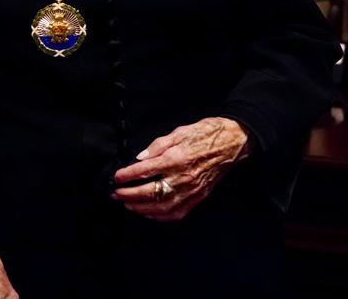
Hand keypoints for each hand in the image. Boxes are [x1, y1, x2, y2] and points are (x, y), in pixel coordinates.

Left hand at [112, 117, 250, 221]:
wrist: (231, 144)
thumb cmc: (204, 134)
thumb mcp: (178, 132)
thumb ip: (157, 146)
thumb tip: (139, 158)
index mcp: (176, 158)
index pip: (145, 170)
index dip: (128, 175)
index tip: (117, 177)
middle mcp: (183, 178)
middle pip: (150, 192)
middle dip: (129, 194)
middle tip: (116, 194)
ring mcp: (191, 191)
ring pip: (161, 207)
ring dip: (141, 208)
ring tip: (127, 204)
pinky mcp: (198, 198)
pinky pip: (176, 213)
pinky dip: (159, 216)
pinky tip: (149, 213)